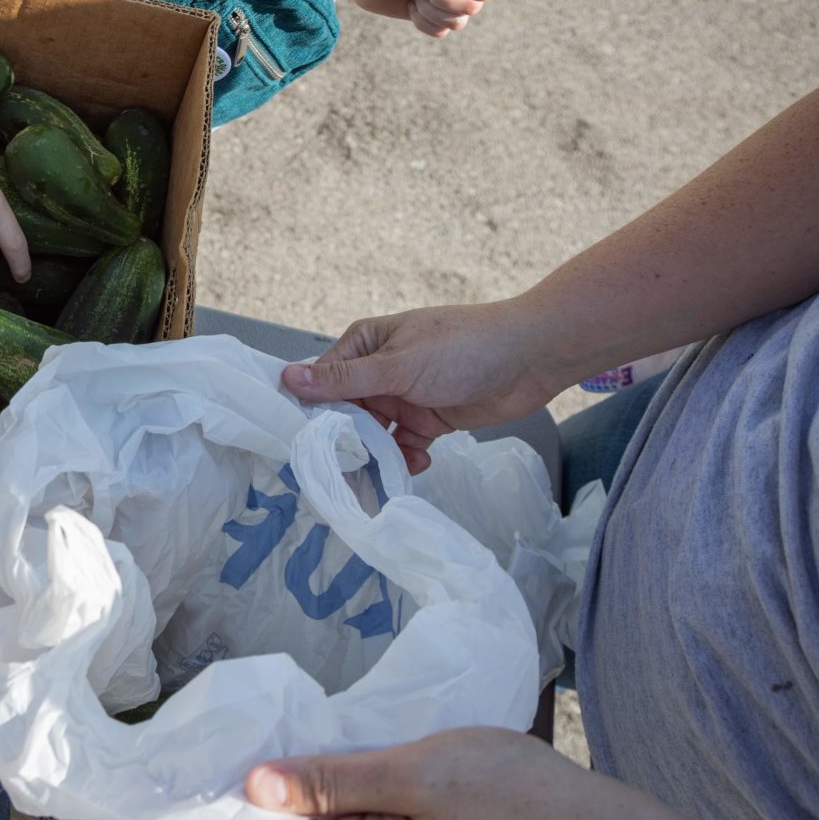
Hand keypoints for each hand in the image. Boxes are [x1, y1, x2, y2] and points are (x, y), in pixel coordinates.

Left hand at [210, 728, 608, 819]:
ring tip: (248, 733)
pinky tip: (312, 757)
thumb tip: (252, 782)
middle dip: (244, 789)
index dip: (214, 799)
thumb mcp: (416, 773)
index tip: (176, 757)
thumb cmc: (516, 799)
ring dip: (285, 788)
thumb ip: (331, 778)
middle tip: (209, 728)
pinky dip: (321, 796)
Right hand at [282, 302, 562, 471]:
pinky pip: (404, 445)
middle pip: (346, 412)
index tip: (304, 444)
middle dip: (346, 440)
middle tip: (342, 471)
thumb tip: (287, 378)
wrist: (531, 358)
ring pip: (374, 433)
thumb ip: (344, 379)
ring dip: (376, 454)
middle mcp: (379, 369)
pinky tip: (418, 461)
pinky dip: (405, 457)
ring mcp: (404, 395)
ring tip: (378, 475)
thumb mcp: (398, 365)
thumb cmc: (462, 348)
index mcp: (365, 345)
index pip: (323, 381)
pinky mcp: (428, 418)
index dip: (313, 412)